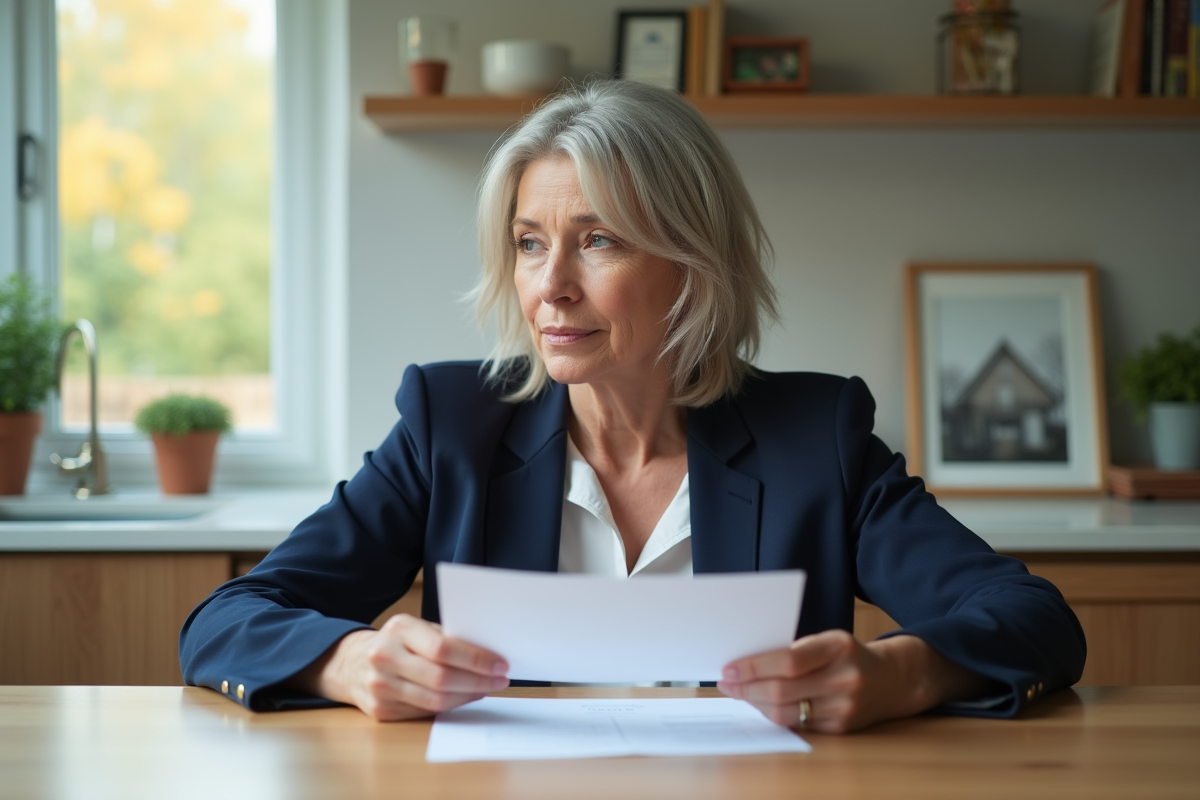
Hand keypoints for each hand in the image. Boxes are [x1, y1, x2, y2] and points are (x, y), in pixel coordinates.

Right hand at [291, 614, 509, 720]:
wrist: (350, 663)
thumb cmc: (396, 642)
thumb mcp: (415, 628)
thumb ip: (444, 636)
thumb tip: (488, 654)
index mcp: (398, 629)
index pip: (443, 648)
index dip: (475, 659)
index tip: (500, 664)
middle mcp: (384, 657)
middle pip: (441, 677)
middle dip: (477, 681)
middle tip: (500, 680)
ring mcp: (380, 687)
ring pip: (434, 700)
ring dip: (468, 696)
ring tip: (487, 689)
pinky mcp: (380, 711)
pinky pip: (424, 713)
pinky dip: (450, 706)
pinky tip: (465, 697)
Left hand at [717, 631, 987, 733]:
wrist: (893, 679)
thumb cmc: (847, 655)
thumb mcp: (827, 641)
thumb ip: (793, 650)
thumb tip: (745, 663)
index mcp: (838, 647)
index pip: (788, 660)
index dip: (754, 667)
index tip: (729, 668)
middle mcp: (844, 678)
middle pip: (783, 691)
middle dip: (747, 688)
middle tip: (726, 683)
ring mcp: (845, 707)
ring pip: (787, 713)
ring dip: (756, 704)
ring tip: (739, 693)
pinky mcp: (842, 729)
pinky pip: (798, 725)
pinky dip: (775, 715)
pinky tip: (762, 705)